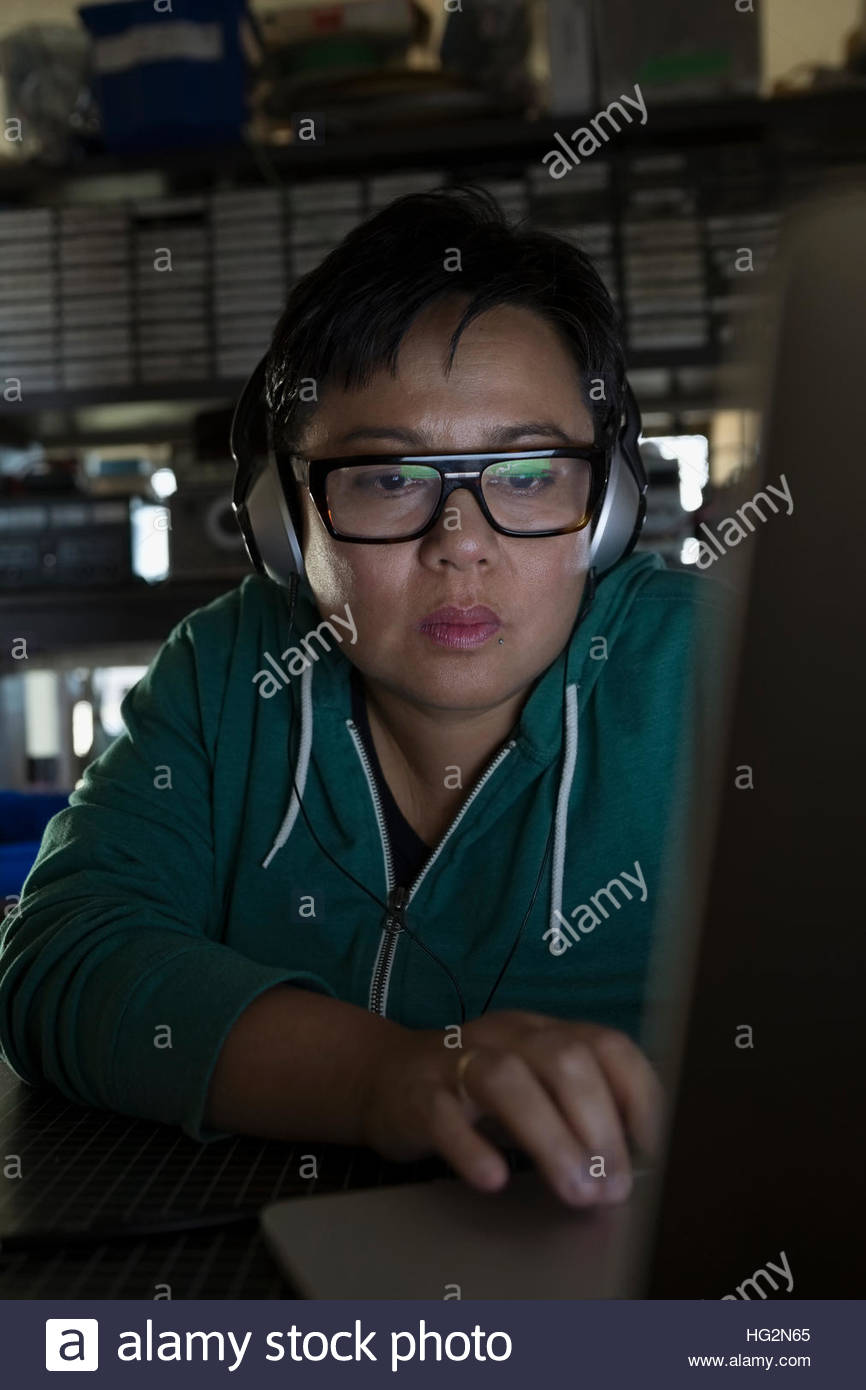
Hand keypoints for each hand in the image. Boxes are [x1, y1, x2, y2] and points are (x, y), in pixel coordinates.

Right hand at [358, 1009, 663, 1206]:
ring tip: (575, 1191)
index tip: (655, 1151)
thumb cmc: (475, 1090)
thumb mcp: (532, 1083)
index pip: (607, 1045)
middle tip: (613, 1187)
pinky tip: (493, 1179)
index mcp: (544, 1031)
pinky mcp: (417, 1094)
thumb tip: (638, 1164)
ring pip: (508, 1081)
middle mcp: (507, 1036)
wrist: (382, 1077)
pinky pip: (444, 1114)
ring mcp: (458, 1060)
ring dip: (550, 1140)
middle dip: (598, 1127)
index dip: (639, 1096)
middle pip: (564, 1061)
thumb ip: (579, 1110)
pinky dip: (472, 1147)